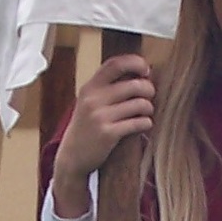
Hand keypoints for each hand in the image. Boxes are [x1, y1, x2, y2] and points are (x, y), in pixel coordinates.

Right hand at [52, 54, 154, 216]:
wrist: (71, 157)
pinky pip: (138, 123)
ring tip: (146, 112)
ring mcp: (100, 116)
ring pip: (140, 104)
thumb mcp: (89, 102)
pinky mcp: (108, 134)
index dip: (135, 62)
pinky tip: (143, 125)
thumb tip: (139, 73)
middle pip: (134, 84)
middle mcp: (93, 99)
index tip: (146, 70)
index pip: (115, 63)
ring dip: (149, 108)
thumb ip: (107, 87)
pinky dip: (146, 123)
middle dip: (149, 89)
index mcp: (89, 87)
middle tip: (149, 96)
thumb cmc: (86, 127)